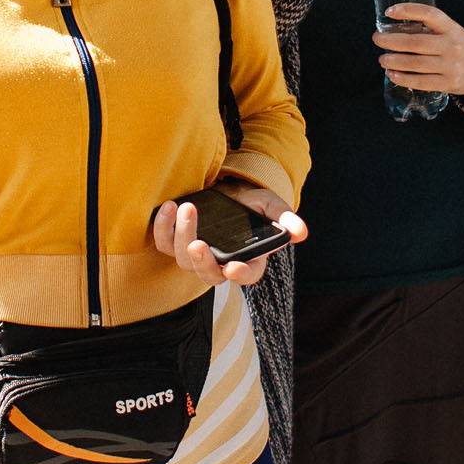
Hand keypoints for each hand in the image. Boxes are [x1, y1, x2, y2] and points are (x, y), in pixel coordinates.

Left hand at [151, 180, 306, 287]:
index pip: (246, 275)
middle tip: (198, 244)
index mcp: (246, 259)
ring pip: (183, 259)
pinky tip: (169, 206)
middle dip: (202, 262)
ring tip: (187, 208)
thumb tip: (301, 233)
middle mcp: (219, 263)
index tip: (234, 268)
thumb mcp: (270, 205)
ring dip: (183, 235)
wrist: (226, 189)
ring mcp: (195, 254)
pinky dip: (162, 226)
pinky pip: (162, 242)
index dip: (241, 275)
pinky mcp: (174, 241)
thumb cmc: (250, 201)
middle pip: (208, 275)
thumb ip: (284, 218)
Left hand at [374, 3, 463, 97]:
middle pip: (417, 43)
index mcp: (452, 28)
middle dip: (392, 41)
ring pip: (416, 63)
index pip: (430, 14)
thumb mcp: (450, 32)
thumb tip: (392, 31)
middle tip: (377, 39)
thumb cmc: (458, 47)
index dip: (409, 10)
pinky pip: (421, 82)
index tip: (389, 12)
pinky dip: (403, 78)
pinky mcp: (449, 83)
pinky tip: (392, 74)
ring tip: (382, 59)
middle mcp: (452, 45)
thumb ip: (428, 29)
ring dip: (394, 61)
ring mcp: (451, 66)